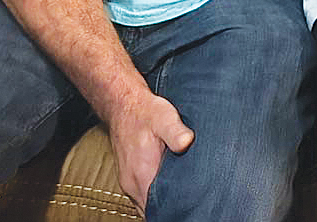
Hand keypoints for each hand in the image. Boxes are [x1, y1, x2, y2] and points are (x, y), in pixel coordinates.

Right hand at [106, 91, 193, 211]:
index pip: (157, 208)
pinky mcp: (130, 177)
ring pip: (146, 204)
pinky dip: (155, 197)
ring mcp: (129, 181)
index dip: (174, 209)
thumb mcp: (165, 118)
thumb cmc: (146, 112)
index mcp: (142, 174)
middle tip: (192, 203)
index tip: (189, 206)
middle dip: (170, 208)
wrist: (124, 106)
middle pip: (152, 210)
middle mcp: (133, 183)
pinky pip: (143, 196)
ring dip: (162, 203)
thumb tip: (187, 143)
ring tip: (184, 197)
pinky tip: (170, 189)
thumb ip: (176, 132)